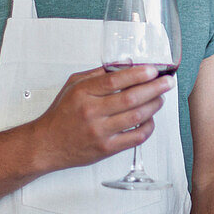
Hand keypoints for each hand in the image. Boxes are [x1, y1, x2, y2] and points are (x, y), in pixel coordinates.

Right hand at [31, 65, 172, 171]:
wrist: (46, 145)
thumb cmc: (61, 114)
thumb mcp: (72, 86)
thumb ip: (97, 74)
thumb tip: (124, 65)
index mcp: (83, 93)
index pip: (115, 80)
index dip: (138, 74)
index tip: (153, 70)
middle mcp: (91, 112)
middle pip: (130, 98)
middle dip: (154, 88)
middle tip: (167, 82)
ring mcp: (100, 132)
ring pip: (136, 117)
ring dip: (154, 105)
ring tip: (161, 98)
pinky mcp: (106, 148)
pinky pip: (135, 137)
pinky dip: (148, 127)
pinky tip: (150, 119)